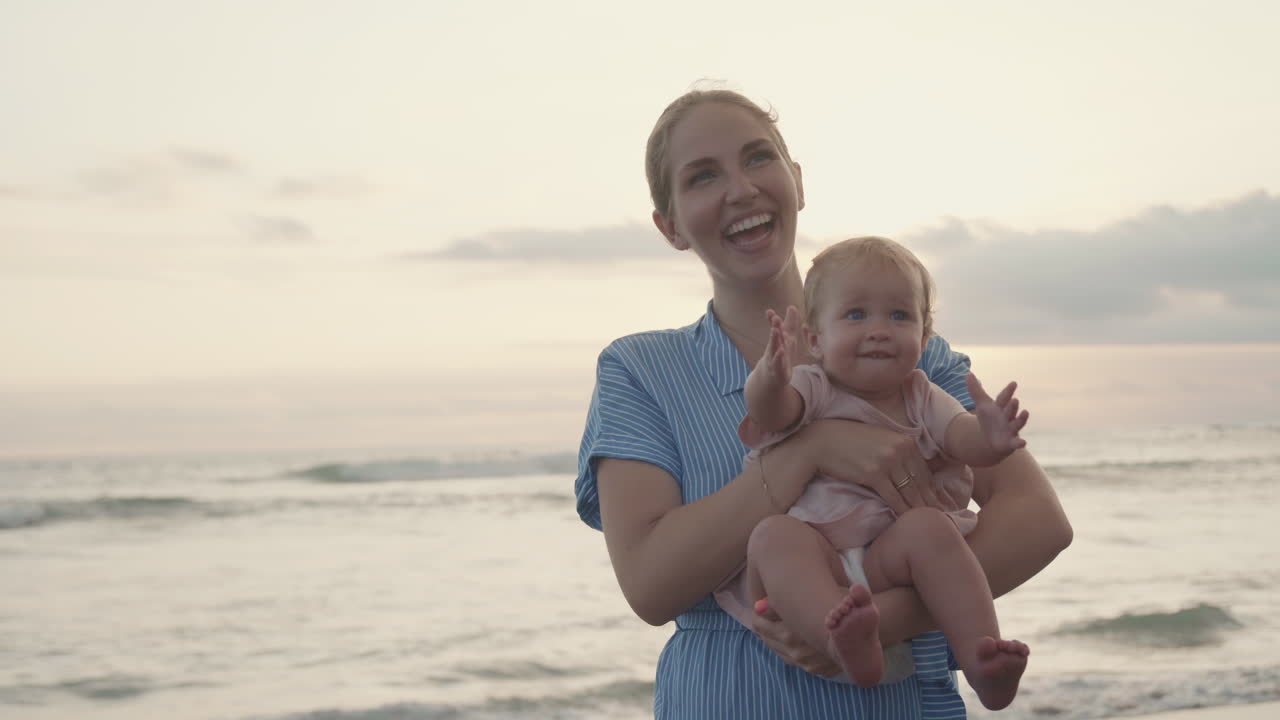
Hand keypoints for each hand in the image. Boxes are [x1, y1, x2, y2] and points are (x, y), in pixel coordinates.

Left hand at [750, 597, 841, 676]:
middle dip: (763, 628)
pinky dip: (788, 650)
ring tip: (773, 628)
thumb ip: (779, 603)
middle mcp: (797, 653)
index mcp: (790, 635)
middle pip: (768, 640)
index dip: (757, 615)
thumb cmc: (837, 607)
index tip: (757, 608)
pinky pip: (794, 661)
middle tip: (761, 617)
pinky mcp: (817, 670)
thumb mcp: (808, 599)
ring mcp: (807, 664)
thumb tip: (757, 606)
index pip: (761, 626)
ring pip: (780, 652)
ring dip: (774, 640)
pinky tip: (790, 641)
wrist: (865, 629)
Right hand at [754, 306, 801, 388]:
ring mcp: (774, 358)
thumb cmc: (780, 354)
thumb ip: (788, 323)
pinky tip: (781, 351)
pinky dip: (779, 357)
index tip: (770, 312)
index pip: (776, 328)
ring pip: (774, 348)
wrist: (771, 376)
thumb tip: (792, 307)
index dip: (774, 321)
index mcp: (778, 340)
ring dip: (775, 339)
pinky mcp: (778, 369)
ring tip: (775, 330)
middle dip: (775, 327)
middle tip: (775, 317)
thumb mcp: (786, 339)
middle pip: (775, 336)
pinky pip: (778, 363)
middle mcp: (774, 348)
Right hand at [802, 418, 944, 514]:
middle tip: (940, 519)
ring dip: (918, 510)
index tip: (939, 505)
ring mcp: (887, 461)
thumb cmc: (850, 441)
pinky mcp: (873, 474)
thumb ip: (898, 452)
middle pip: (920, 483)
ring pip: (909, 493)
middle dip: (930, 503)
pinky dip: (901, 511)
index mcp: (905, 441)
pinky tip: (906, 520)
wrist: (823, 441)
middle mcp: (900, 449)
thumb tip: (911, 475)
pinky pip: (893, 498)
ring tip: (926, 523)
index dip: (932, 491)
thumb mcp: (880, 440)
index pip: (925, 472)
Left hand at [966, 373, 1028, 455]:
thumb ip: (976, 391)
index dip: (1008, 391)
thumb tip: (968, 374)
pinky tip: (1023, 443)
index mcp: (1000, 407)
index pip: (1003, 398)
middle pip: (1010, 410)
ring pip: (1017, 424)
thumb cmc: (990, 419)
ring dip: (1021, 419)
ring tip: (1026, 412)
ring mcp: (1011, 429)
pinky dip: (1020, 443)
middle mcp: (1008, 417)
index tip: (1013, 383)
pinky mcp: (1011, 442)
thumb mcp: (982, 405)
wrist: (991, 440)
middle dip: (1012, 405)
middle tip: (1014, 399)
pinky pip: (1016, 442)